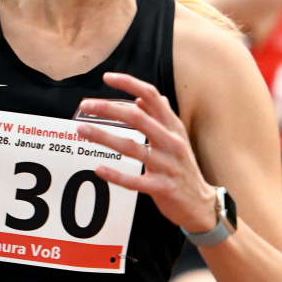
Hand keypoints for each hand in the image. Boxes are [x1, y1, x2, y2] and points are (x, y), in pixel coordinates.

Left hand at [76, 72, 217, 230]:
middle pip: (137, 117)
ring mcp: (166, 165)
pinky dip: (115, 174)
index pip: (151, 96)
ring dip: (103, 136)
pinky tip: (98, 169)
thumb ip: (160, 117)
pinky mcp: (160, 188)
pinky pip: (133, 180)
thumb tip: (141, 96)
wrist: (200, 204)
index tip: (107, 78)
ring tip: (81, 130)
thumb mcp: (177, 138)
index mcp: (173, 127)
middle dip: (108, 108)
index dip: (129, 83)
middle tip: (85, 105)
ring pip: (130, 147)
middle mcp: (171, 142)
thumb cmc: (184, 168)